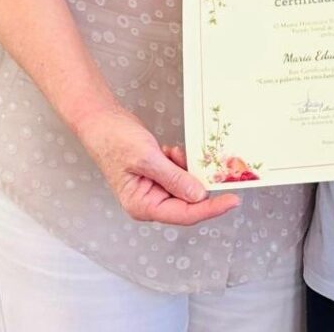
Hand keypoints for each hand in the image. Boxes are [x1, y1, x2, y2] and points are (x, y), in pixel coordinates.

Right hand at [79, 106, 239, 224]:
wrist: (101, 120)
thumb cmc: (115, 140)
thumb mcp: (147, 158)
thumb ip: (174, 179)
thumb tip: (200, 196)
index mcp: (142, 205)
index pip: (184, 214)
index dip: (210, 208)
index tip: (233, 200)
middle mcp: (149, 201)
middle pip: (186, 202)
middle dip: (199, 184)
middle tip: (214, 167)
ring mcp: (152, 188)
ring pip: (184, 186)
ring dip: (187, 170)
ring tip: (176, 153)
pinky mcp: (156, 174)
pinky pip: (177, 173)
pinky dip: (180, 162)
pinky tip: (171, 150)